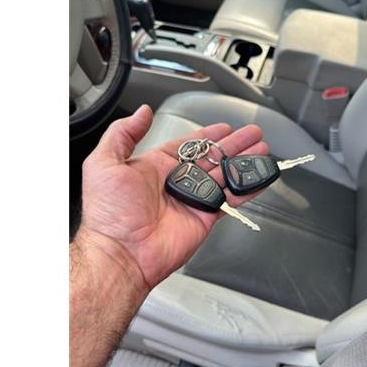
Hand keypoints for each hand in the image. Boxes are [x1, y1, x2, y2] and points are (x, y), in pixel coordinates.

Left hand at [75, 104, 267, 293]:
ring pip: (224, 176)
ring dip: (244, 162)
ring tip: (262, 150)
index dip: (207, 136)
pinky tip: (260, 177)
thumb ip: (123, 133)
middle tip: (253, 135)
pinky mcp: (205, 218)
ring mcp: (192, 200)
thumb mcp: (104, 163)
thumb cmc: (108, 213)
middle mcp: (175, 183)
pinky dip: (247, 189)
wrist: (121, 253)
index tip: (225, 127)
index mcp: (154, 167)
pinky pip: (230, 200)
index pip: (187, 146)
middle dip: (234, 145)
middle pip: (212, 158)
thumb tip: (142, 113)